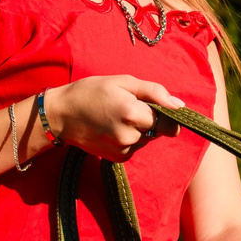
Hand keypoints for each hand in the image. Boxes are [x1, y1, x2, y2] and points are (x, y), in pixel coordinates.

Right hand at [51, 74, 185, 160]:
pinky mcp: (119, 158)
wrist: (60, 115)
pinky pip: (136, 146)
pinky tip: (113, 128)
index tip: (157, 107)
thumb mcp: (123, 82)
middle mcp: (131, 136)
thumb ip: (155, 92)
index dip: (168, 114)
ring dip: (140, 128)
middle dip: (151, 119)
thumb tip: (179, 105)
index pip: (171, 124)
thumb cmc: (91, 92)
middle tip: (128, 106)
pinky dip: (131, 138)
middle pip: (160, 130)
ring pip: (148, 138)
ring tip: (117, 116)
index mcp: (133, 114)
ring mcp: (124, 150)